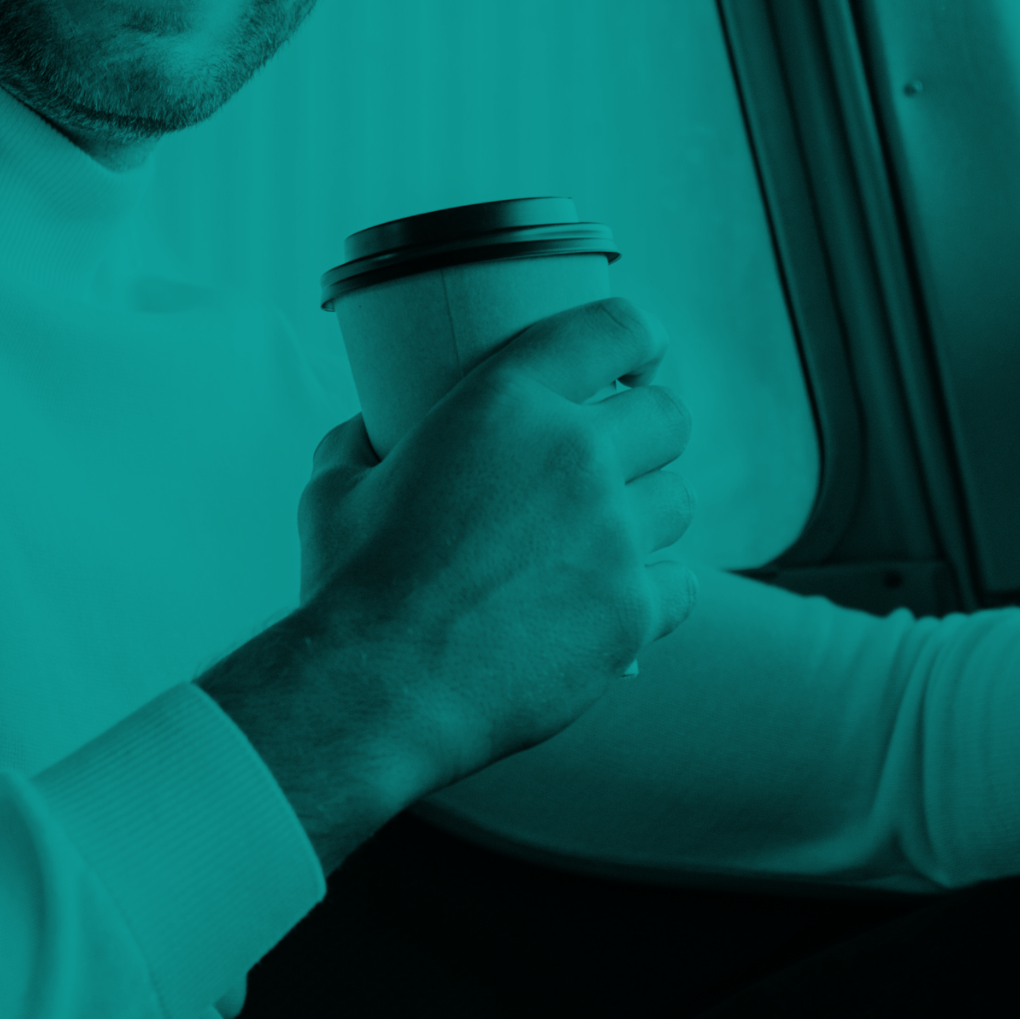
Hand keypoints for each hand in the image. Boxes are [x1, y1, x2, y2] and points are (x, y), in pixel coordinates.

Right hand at [296, 295, 700, 782]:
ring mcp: (613, 536)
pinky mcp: (632, 612)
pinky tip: (621, 597)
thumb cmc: (350, 586)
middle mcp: (574, 457)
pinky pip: (683, 584)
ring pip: (680, 499)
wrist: (376, 689)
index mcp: (506, 402)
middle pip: (668, 416)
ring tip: (611, 535)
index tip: (642, 353)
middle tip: (624, 454)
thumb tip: (367, 429)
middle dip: (650, 430)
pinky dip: (658, 590)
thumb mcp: (336, 485)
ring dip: (651, 512)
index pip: (615, 329)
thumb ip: (362, 440)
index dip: (640, 335)